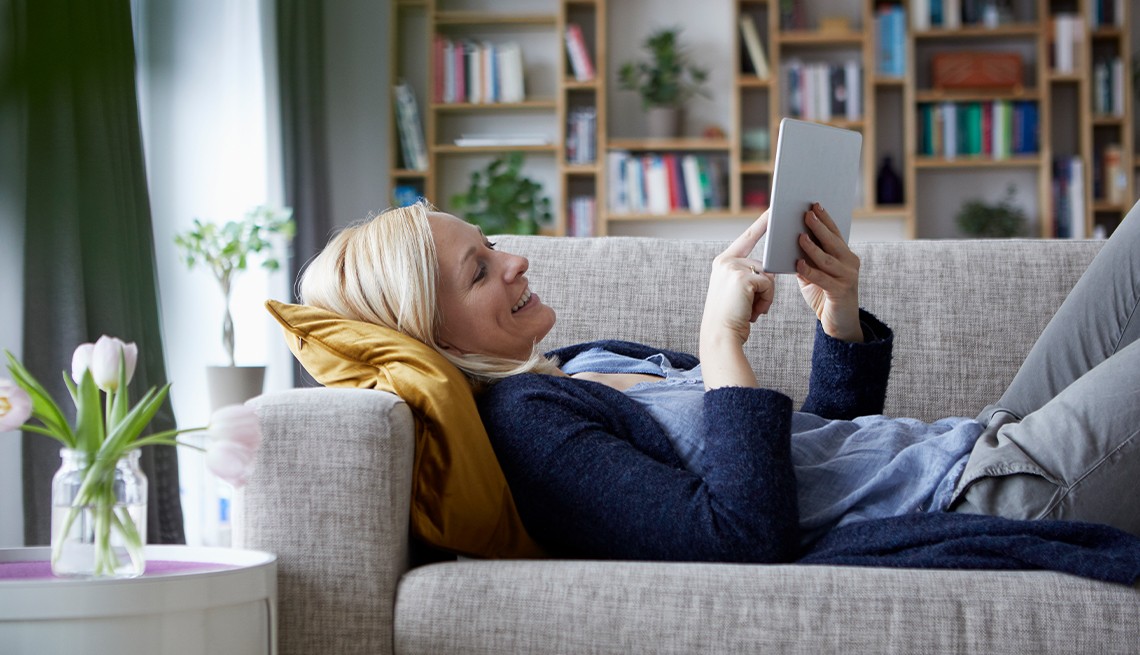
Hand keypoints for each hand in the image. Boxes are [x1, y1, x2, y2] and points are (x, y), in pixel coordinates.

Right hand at [700, 211, 775, 388]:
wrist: (720, 335)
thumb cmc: (732, 317)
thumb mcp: (738, 291)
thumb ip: (750, 276)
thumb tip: (770, 272)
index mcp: (723, 261)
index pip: (747, 238)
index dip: (762, 224)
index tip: (774, 208)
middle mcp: (726, 261)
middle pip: (763, 265)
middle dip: (764, 288)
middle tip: (748, 307)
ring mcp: (733, 268)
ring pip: (768, 275)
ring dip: (766, 296)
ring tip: (749, 310)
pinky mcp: (743, 278)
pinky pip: (769, 284)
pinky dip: (766, 301)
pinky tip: (752, 312)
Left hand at [795, 203, 862, 341]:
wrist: (839, 324)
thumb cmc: (824, 295)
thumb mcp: (813, 274)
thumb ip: (806, 259)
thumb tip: (790, 241)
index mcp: (845, 255)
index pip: (835, 233)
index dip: (825, 219)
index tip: (815, 204)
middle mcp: (850, 263)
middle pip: (833, 241)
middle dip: (819, 226)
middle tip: (807, 213)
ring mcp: (848, 277)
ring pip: (827, 259)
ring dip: (812, 247)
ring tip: (800, 236)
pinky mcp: (841, 292)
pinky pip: (823, 278)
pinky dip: (810, 270)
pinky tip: (798, 263)